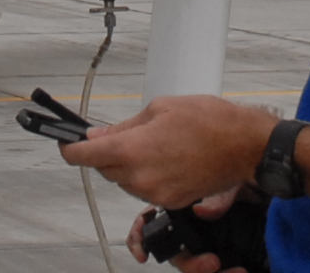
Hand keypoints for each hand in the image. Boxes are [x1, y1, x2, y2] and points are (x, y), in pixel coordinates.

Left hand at [61, 94, 270, 210]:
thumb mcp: (161, 108)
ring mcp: (154, 193)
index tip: (66, 144)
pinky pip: (145, 188)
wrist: (243, 146)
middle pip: (104, 168)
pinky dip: (147, 174)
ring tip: (154, 143)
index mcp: (133, 150)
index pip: (85, 155)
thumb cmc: (208, 120)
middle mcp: (139, 177)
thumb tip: (100, 135)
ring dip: (128, 164)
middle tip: (122, 135)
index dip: (71, 149)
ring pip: (124, 179)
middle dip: (106, 153)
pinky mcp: (169, 202)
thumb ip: (125, 126)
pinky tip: (166, 157)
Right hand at [122, 191, 243, 272]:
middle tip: (213, 263)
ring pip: (194, 265)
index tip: (143, 255)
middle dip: (190, 264)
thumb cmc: (249, 179)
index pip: (149, 220)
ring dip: (206, 271)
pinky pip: (218, 270)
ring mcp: (205, 243)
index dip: (139, 236)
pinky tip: (239, 271)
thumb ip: (219, 195)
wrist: (275, 188)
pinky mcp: (223, 255)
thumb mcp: (234, 181)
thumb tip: (202, 210)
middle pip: (175, 253)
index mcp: (183, 205)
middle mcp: (190, 227)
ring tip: (235, 271)